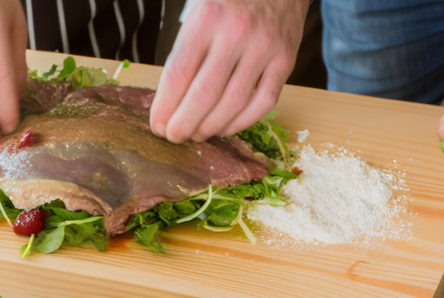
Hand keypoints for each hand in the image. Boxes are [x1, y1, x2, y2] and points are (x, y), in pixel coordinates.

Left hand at [151, 0, 306, 143]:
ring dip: (210, 128)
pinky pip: (262, 104)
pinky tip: (225, 127)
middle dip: (184, 125)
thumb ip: (186, 54)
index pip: (178, 74)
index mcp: (207, 18)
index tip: (158, 125)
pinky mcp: (285, 60)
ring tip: (197, 134)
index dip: (165, 107)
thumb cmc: (230, 3)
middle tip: (174, 137)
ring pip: (233, 104)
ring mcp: (264, 47)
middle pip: (204, 95)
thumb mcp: (200, 14)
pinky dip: (240, 122)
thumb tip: (168, 105)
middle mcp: (236, 32)